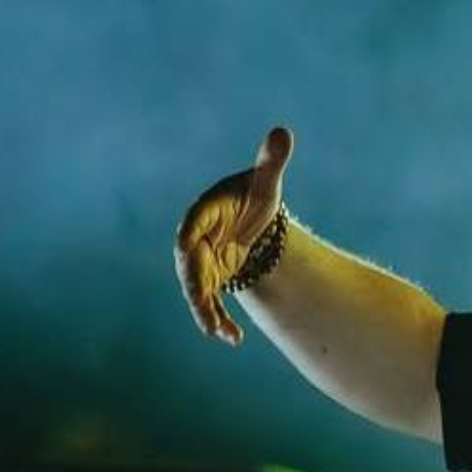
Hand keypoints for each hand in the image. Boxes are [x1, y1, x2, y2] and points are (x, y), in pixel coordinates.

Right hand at [173, 125, 293, 345]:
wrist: (253, 223)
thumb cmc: (254, 197)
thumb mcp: (265, 181)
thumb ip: (270, 162)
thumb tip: (283, 133)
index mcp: (204, 212)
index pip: (193, 224)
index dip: (191, 236)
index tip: (188, 247)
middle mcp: (196, 241)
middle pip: (190, 265)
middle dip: (195, 285)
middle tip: (202, 303)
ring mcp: (201, 264)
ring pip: (197, 290)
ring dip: (206, 311)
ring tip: (218, 332)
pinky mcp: (209, 282)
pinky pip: (210, 303)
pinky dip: (218, 320)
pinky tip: (232, 338)